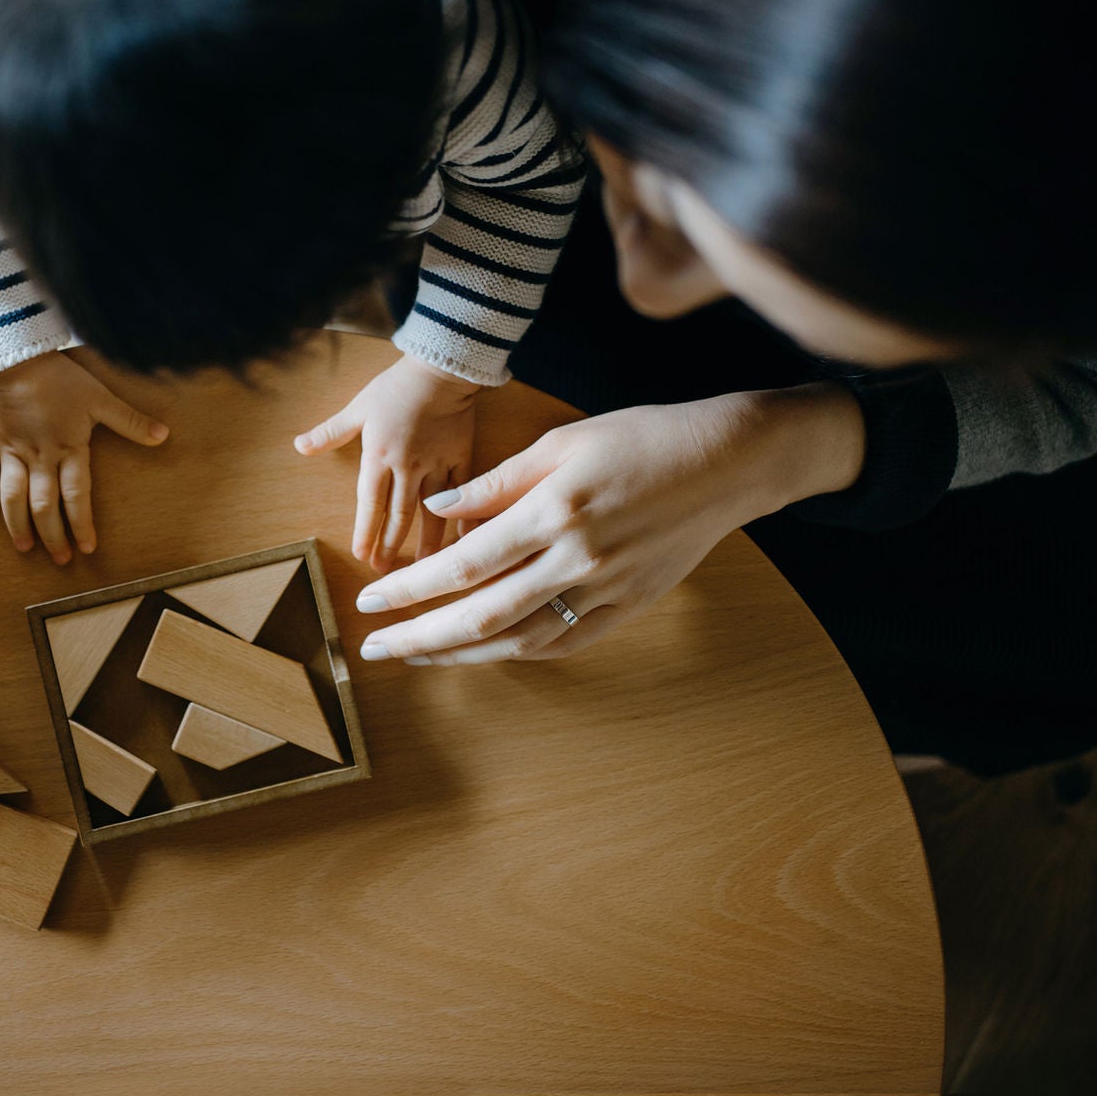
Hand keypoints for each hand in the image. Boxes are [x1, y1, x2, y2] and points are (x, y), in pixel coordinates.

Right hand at [0, 351, 168, 563]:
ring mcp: (11, 452)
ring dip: (18, 526)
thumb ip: (130, 421)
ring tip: (26, 548)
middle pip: (44, 505)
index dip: (82, 523)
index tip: (88, 548)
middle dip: (53, 534)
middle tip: (61, 558)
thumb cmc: (62, 377)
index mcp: (68, 449)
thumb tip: (164, 436)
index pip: (77, 496)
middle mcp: (38, 457)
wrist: (19, 355)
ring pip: (12, 498)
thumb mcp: (101, 398)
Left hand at [295, 354, 481, 572]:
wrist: (442, 368)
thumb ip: (330, 432)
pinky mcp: (462, 460)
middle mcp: (408, 468)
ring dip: (427, 545)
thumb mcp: (358, 407)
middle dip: (390, 547)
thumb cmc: (397, 387)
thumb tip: (299, 445)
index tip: (361, 556)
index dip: (365, 533)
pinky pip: (464, 496)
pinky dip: (463, 519)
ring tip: (425, 570)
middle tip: (384, 572)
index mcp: (379, 457)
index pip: (369, 505)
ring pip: (431, 514)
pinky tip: (463, 543)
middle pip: (398, 517)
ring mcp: (438, 466)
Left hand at [352, 385, 865, 663]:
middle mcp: (576, 559)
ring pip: (521, 640)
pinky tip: (485, 652)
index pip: (462, 564)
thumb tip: (438, 508)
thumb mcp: (561, 441)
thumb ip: (495, 482)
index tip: (369, 601)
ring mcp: (607, 589)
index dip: (409, 588)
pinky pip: (565, 642)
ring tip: (418, 657)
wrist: (727, 462)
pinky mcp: (631, 606)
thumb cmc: (641, 437)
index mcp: (552, 511)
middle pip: (482, 615)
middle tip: (374, 650)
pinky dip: (519, 652)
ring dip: (463, 655)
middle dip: (420, 637)